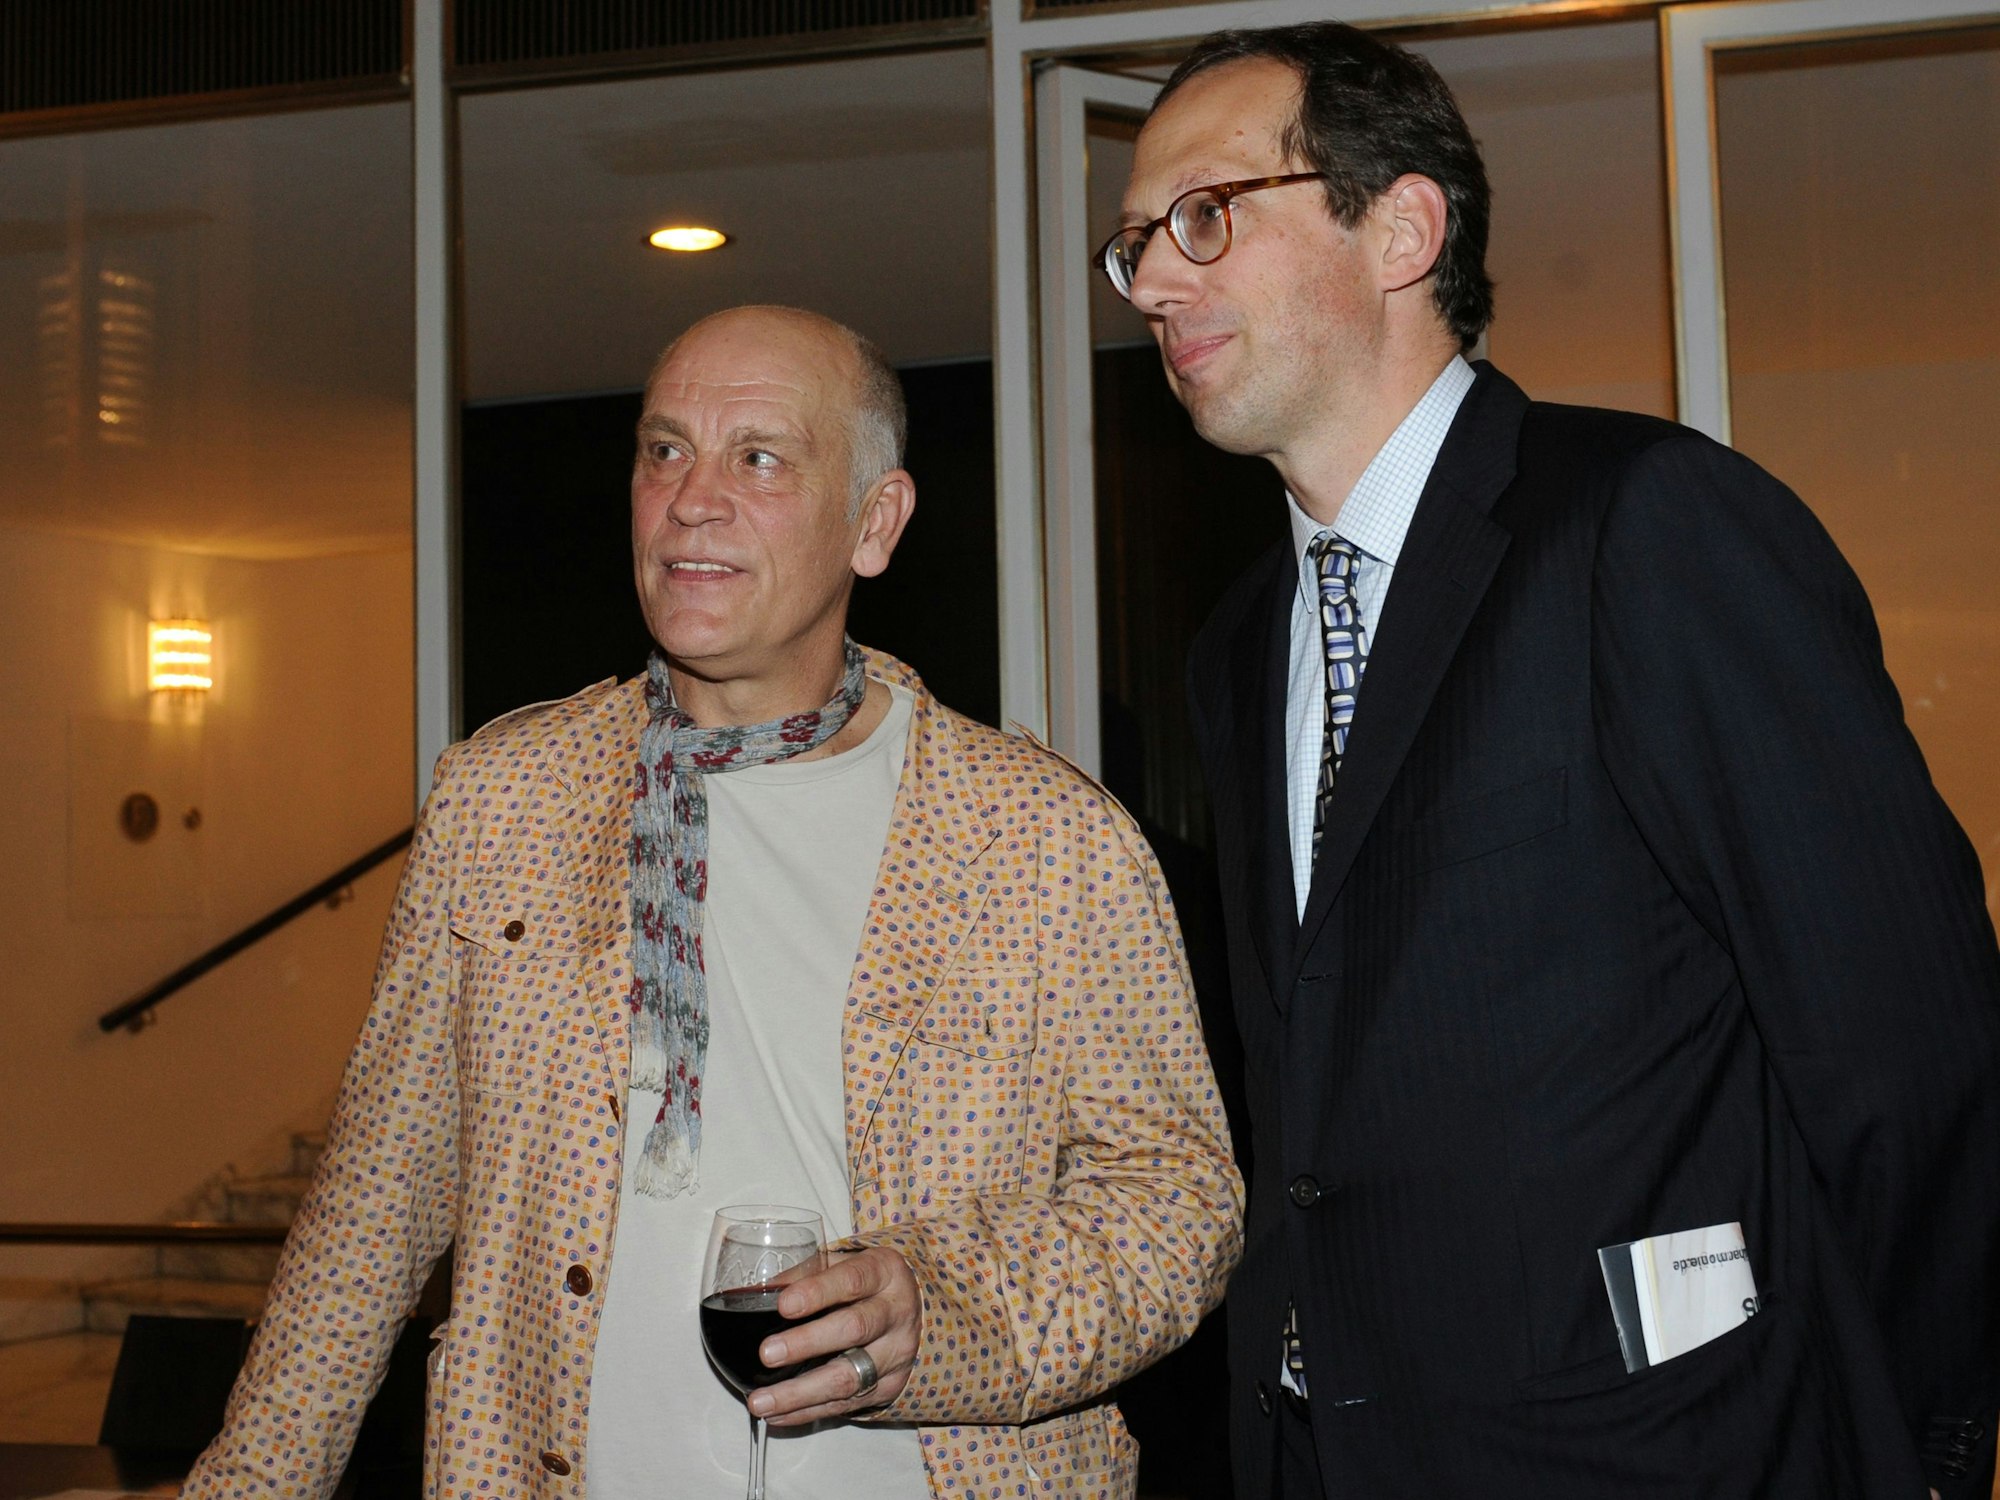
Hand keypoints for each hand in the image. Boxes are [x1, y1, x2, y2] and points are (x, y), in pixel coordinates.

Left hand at [746, 1246, 919, 1425]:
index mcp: (884, 1273)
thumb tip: (760, 1292)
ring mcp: (895, 1355)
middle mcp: (895, 1313)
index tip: (784, 1304)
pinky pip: (845, 1405)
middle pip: (854, 1329)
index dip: (817, 1293)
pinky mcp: (889, 1388)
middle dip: (807, 1344)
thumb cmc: (869, 1283)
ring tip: (761, 1400)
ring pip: (848, 1378)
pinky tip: (776, 1415)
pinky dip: (807, 1413)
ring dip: (800, 1393)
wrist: (918, 1310)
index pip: (852, 1280)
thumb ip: (807, 1273)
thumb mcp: (846, 1263)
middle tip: (768, 1354)